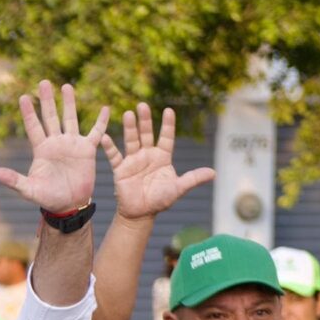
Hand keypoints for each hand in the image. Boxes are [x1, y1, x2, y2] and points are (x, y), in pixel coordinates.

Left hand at [0, 80, 107, 214]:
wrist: (69, 204)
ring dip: (69, 103)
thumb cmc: (47, 198)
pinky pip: (95, 133)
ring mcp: (72, 145)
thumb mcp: (28, 189)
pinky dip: (100, 122)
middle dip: (47, 100)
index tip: (23, 97)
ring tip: (66, 85)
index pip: (34, 127)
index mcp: (41, 150)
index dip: (29, 112)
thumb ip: (13, 180)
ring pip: (70, 119)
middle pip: (51, 117)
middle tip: (43, 81)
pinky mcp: (87, 150)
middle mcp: (56, 143)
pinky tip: (104, 108)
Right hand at [98, 103, 213, 221]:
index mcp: (162, 157)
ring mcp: (133, 161)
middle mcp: (147, 155)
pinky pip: (114, 156)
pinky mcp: (120, 169)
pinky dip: (110, 147)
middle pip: (146, 134)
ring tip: (128, 114)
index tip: (168, 110)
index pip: (166, 137)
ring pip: (131, 140)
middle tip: (142, 105)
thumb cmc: (160, 200)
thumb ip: (193, 179)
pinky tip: (105, 137)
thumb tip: (213, 173)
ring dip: (129, 128)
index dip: (167, 125)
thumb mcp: (178, 189)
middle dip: (145, 120)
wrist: (140, 213)